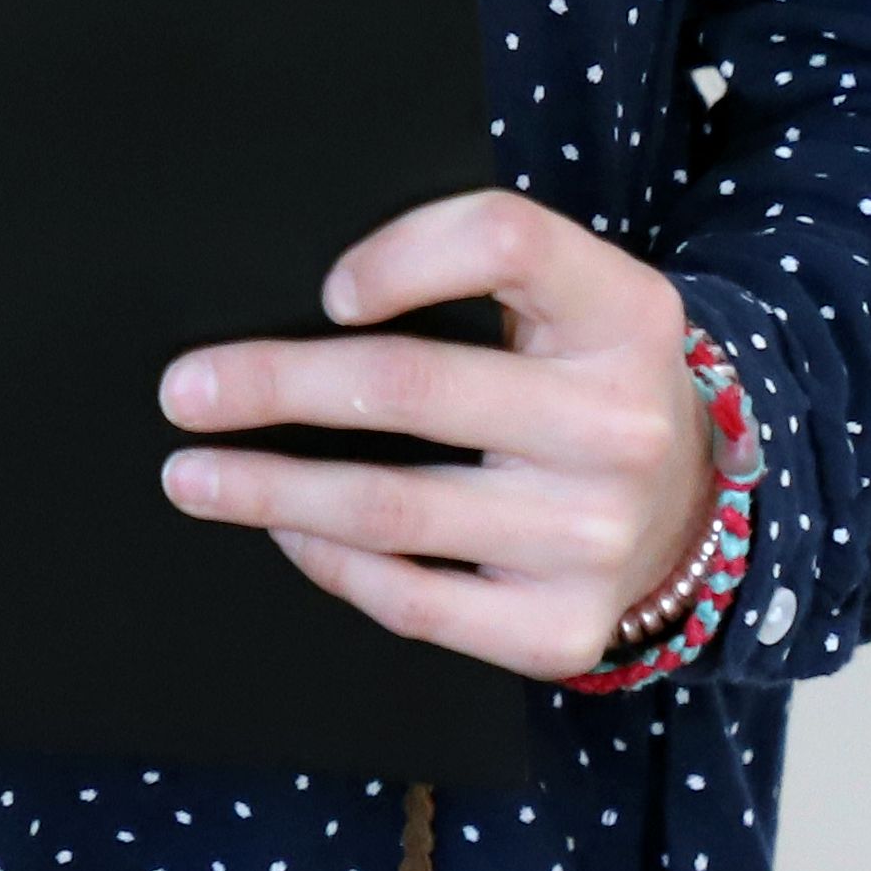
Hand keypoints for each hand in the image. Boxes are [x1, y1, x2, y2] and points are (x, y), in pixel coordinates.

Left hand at [156, 187, 713, 680]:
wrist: (685, 500)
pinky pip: (416, 601)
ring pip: (395, 508)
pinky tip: (286, 531)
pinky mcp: (563, 628)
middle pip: (413, 387)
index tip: (325, 289)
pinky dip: (332, 563)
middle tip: (185, 391)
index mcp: (622, 310)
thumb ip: (473, 266)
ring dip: (273, 491)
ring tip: (194, 476)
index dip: (404, 256)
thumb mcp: (567, 292)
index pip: (506, 242)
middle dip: (277, 386)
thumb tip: (314, 295)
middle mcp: (618, 425)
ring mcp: (594, 537)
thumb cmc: (582, 372)